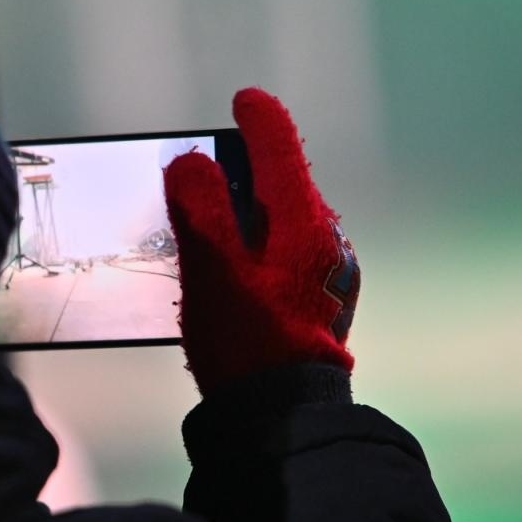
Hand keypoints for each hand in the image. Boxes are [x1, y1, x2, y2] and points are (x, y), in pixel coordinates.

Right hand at [163, 87, 358, 396]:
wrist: (284, 420)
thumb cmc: (247, 345)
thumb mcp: (212, 270)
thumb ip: (201, 209)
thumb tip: (192, 164)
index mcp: (304, 224)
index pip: (282, 150)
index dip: (258, 119)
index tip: (243, 101)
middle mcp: (326, 242)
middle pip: (283, 186)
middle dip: (246, 172)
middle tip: (205, 172)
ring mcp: (329, 275)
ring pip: (284, 224)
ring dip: (249, 216)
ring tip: (207, 227)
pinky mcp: (322, 304)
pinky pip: (287, 257)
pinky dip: (258, 249)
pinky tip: (230, 273)